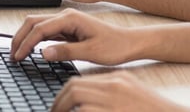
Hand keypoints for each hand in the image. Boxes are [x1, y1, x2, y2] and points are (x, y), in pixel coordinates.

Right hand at [11, 9, 132, 64]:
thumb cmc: (114, 45)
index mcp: (71, 18)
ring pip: (38, 25)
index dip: (26, 43)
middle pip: (34, 22)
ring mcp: (67, 21)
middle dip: (20, 37)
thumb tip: (44, 53)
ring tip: (17, 52)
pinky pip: (46, 31)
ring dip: (26, 37)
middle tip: (11, 54)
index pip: (40, 28)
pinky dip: (35, 39)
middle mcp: (67, 16)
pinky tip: (31, 49)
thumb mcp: (91, 52)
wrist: (129, 42)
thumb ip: (66, 51)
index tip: (17, 56)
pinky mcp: (69, 28)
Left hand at [51, 71, 189, 111]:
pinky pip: (85, 111)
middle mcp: (115, 86)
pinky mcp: (114, 110)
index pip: (82, 81)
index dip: (65, 94)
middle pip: (75, 87)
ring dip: (62, 109)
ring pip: (77, 98)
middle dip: (59, 102)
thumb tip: (84, 105)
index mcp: (118, 80)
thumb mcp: (131, 98)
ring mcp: (116, 99)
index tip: (58, 107)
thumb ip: (110, 98)